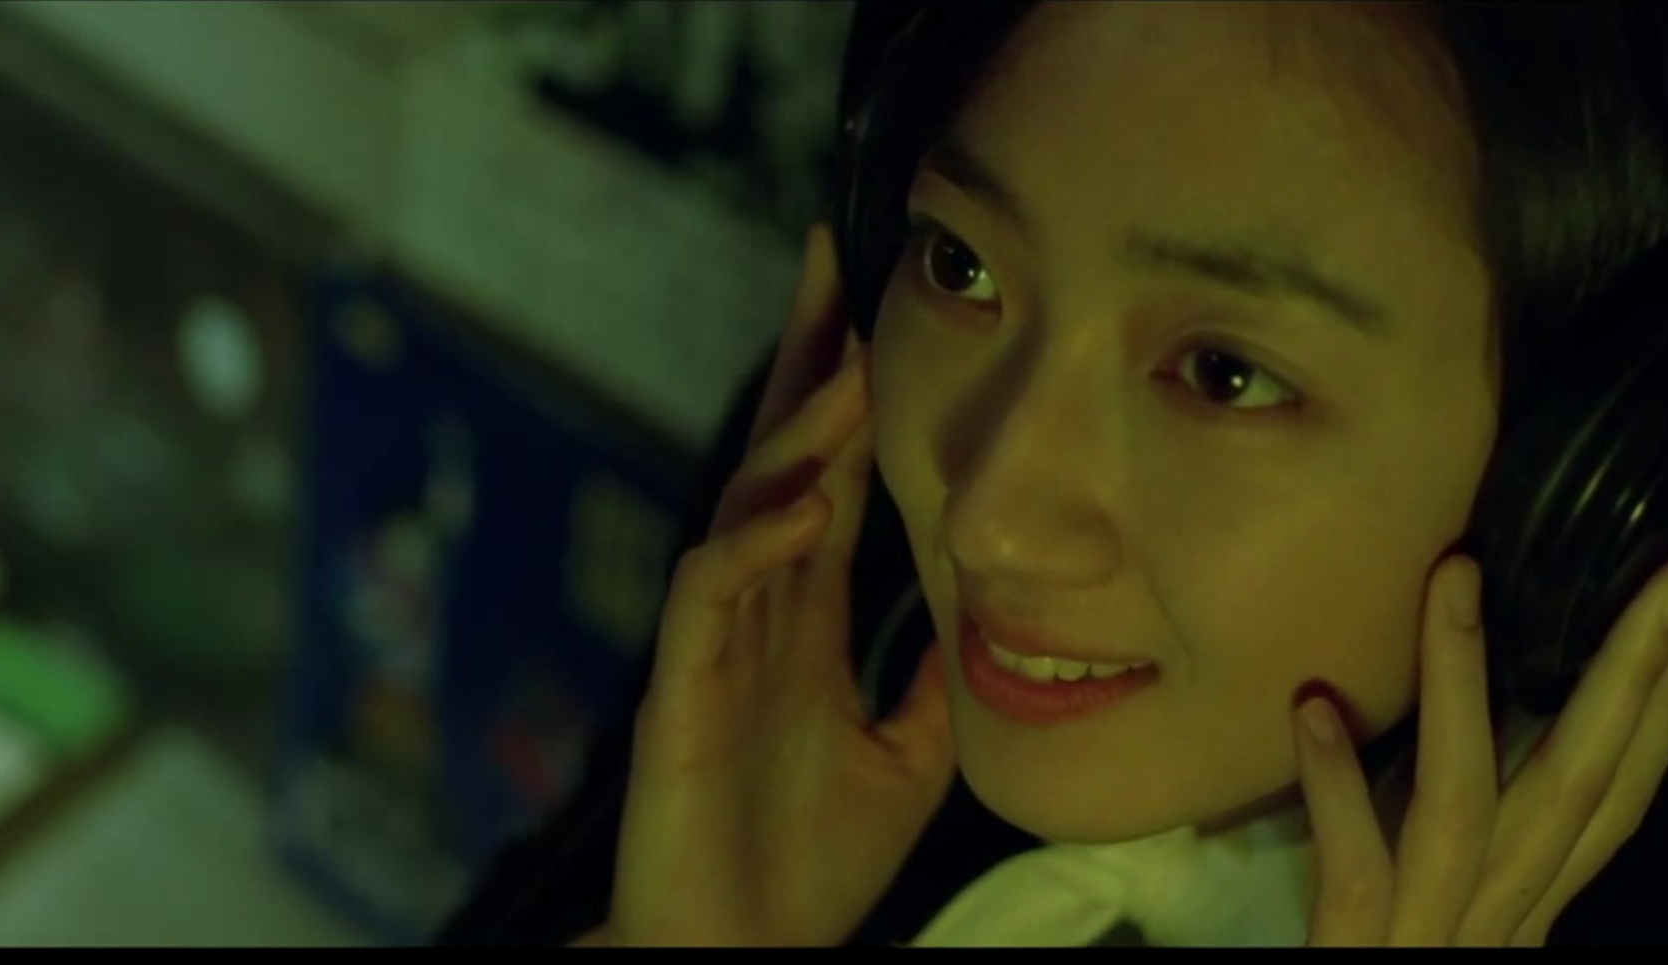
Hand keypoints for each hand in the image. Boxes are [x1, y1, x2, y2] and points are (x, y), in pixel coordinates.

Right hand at [606, 226, 955, 946]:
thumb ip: (933, 677)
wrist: (741, 954)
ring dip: (795, 440)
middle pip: (777, 458)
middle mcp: (756, 611)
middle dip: (803, 361)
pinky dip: (752, 544)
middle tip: (824, 258)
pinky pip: (711, 596)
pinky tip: (800, 507)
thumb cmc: (809, 864)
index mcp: (803, 619)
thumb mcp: (908, 755)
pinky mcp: (681, 694)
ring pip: (745, 509)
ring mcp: (715, 645)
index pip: (830, 479)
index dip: (849, 395)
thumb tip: (986, 619)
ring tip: (845, 373)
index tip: (874, 307)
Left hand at [1292, 555, 1667, 945]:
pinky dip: (1337, 786)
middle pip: (1583, 789)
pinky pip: (1354, 866)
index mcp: (1528, 914)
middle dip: (1634, 678)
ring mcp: (1435, 941)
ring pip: (1468, 803)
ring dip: (1465, 684)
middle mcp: (1504, 924)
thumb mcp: (1459, 934)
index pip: (1615, 804)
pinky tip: (1315, 706)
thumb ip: (1484, 872)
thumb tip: (1508, 780)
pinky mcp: (1357, 959)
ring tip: (1457, 573)